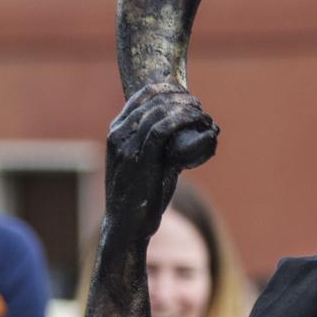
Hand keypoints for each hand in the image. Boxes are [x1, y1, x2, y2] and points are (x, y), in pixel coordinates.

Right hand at [106, 82, 217, 237]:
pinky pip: (162, 129)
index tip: (186, 96)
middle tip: (197, 105)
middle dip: (179, 98)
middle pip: (152, 100)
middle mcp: (118, 135)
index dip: (167, 90)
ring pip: (159, 112)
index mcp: (116, 132)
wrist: (125, 226)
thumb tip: (184, 135)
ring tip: (201, 112)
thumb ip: (157, 147)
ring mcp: (127, 146)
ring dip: (184, 108)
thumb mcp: (143, 164)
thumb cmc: (138, 196)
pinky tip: (196, 120)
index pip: (141, 97)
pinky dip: (182, 120)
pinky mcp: (140, 159)